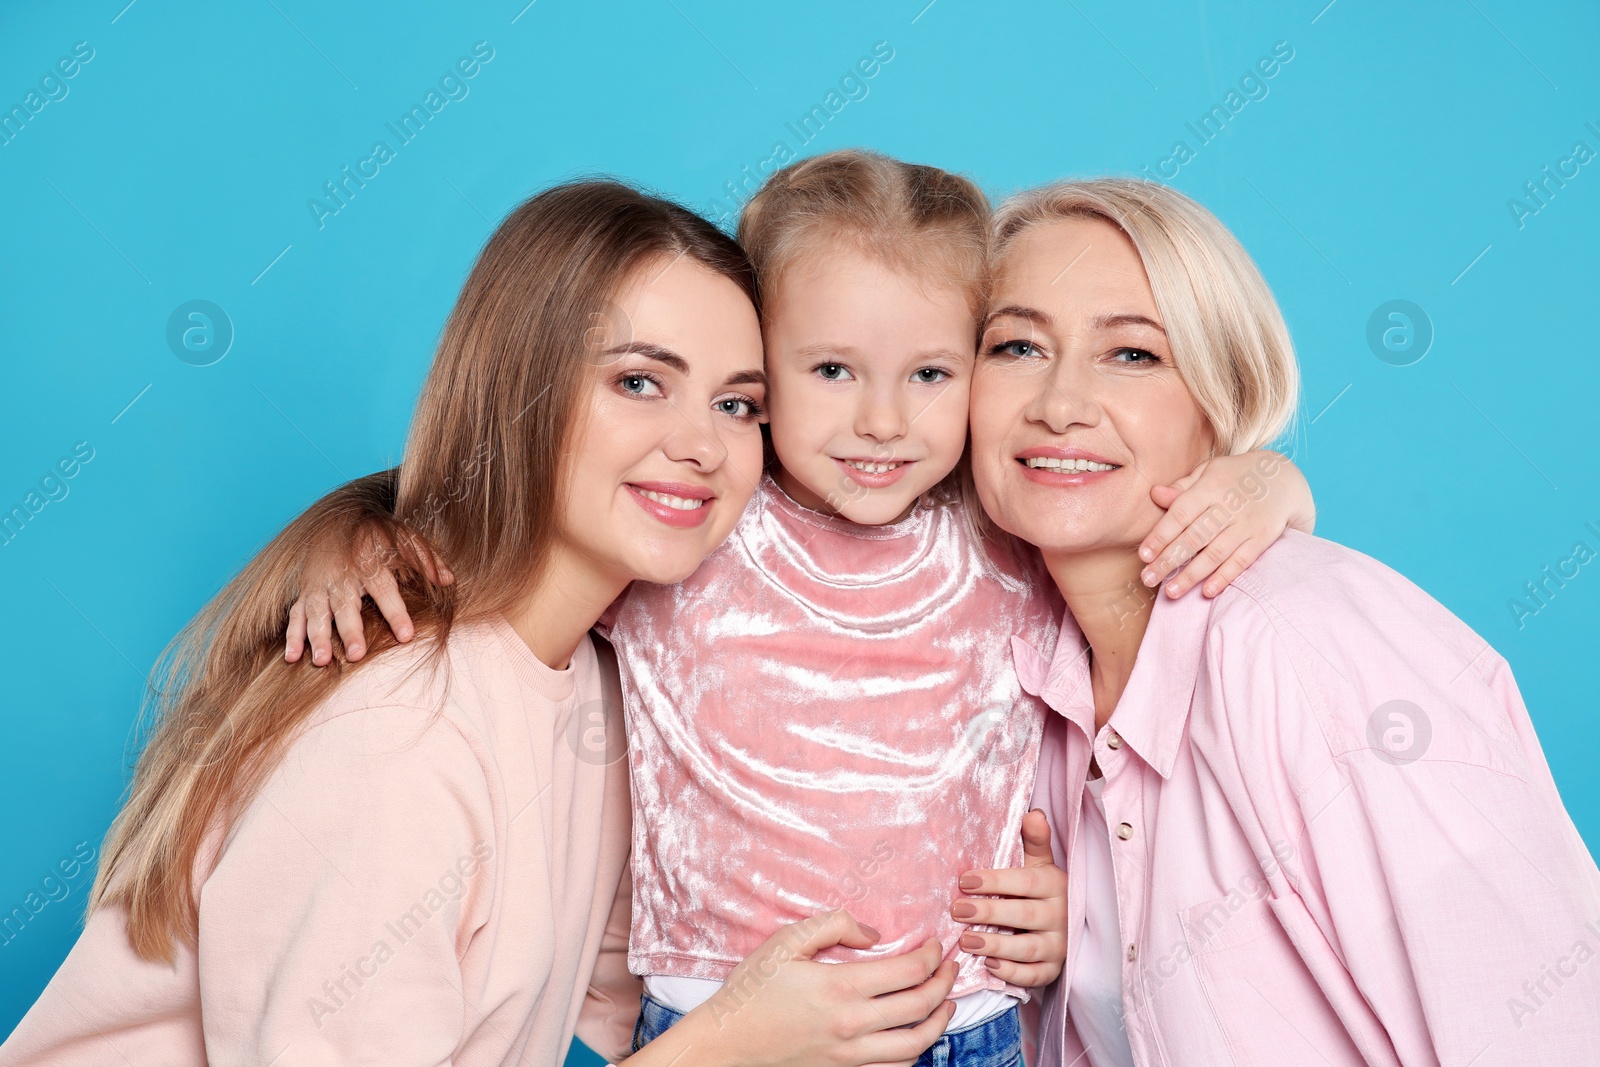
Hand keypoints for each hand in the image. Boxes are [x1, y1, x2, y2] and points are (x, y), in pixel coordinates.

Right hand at [284, 523, 453, 665]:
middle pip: (346, 605)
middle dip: (350, 630)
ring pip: (317, 612)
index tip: (406, 635)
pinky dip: (292, 635)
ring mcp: (320, 585)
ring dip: (317, 637)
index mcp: (369, 563)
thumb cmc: (376, 535)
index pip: (384, 590)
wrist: (338, 519)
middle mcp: (342, 576)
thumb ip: (426, 560)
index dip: (395, 613)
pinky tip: (292, 656)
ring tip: (323, 660)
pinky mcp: (306, 592)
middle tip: (356, 654)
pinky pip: (296, 615)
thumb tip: (449, 580)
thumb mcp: (404, 539)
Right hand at [630, 910, 956, 1066]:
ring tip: (946, 1003)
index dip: (932, 954)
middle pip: (920, 1006)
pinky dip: (916, 1051)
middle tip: (951, 967)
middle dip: (945, 983)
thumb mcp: (785, 942)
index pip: (908, 970)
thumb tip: (874, 933)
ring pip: (916, 1045)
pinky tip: (917, 1034)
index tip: (936, 943)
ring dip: (939, 1021)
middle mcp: (852, 1024)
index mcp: (841, 987)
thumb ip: (833, 926)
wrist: (727, 1043)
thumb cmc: (752, 990)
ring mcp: (850, 1054)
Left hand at [950, 809, 1067, 987]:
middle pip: (1023, 915)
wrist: (1069, 925)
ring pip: (1028, 948)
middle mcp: (1061, 916)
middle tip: (957, 910)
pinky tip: (989, 965)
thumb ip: (1035, 841)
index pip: (1025, 882)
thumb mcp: (1040, 864)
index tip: (964, 881)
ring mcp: (1059, 946)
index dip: (995, 882)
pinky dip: (1012, 972)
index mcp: (1055, 885)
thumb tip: (1034, 813)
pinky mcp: (1053, 970)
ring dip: (996, 945)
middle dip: (989, 913)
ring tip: (966, 940)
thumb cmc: (1042, 890)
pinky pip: (1034, 975)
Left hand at [1137, 449, 1314, 598]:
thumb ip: (1183, 487)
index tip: (1143, 555)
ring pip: (1216, 553)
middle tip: (1148, 579)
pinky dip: (1224, 577)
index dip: (1161, 535)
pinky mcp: (1262, 538)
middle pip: (1195, 537)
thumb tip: (1155, 494)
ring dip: (1192, 575)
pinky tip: (1206, 592)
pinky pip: (1241, 561)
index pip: (1180, 514)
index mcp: (1211, 486)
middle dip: (1169, 560)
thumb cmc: (1235, 476)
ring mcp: (1246, 523)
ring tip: (1170, 591)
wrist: (1284, 479)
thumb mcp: (1209, 471)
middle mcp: (1228, 505)